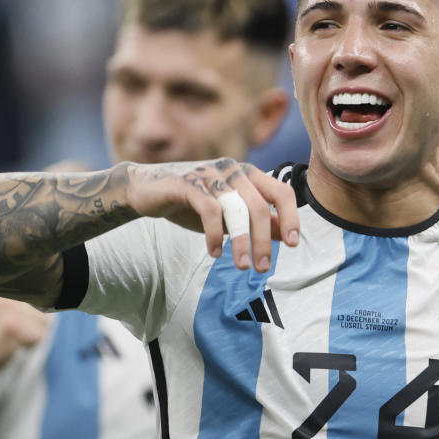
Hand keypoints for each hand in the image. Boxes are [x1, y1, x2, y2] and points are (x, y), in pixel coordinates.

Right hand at [125, 158, 300, 270]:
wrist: (146, 190)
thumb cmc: (192, 202)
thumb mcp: (229, 214)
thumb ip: (256, 220)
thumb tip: (284, 235)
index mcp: (248, 174)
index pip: (281, 192)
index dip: (291, 217)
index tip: (292, 245)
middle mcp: (232, 170)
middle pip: (260, 206)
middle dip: (263, 240)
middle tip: (262, 268)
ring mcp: (210, 174)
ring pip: (236, 210)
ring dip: (242, 241)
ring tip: (243, 265)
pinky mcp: (187, 183)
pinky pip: (209, 210)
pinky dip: (215, 234)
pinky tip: (215, 253)